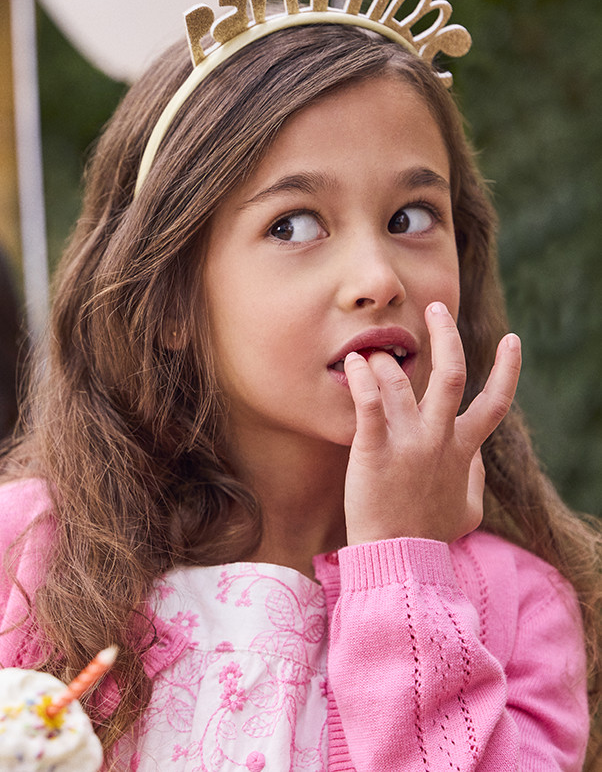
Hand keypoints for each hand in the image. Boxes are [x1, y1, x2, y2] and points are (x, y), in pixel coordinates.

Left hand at [343, 301, 520, 544]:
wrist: (399, 557)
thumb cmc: (431, 534)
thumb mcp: (469, 509)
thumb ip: (475, 478)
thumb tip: (477, 458)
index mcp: (464, 449)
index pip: (495, 402)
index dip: (507, 369)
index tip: (513, 339)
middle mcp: (439, 438)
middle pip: (450, 373)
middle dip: (446, 334)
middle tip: (436, 307)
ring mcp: (407, 442)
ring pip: (402, 382)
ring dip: (386, 360)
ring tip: (370, 353)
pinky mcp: (374, 449)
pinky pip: (369, 404)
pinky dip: (360, 379)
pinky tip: (351, 364)